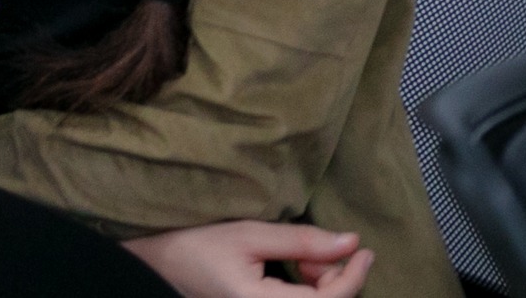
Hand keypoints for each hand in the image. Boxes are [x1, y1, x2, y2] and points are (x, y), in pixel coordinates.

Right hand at [123, 222, 372, 297]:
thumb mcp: (248, 235)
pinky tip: (299, 272)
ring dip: (324, 285)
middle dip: (336, 278)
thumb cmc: (197, 246)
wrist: (160, 265)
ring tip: (305, 258)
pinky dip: (310, 291)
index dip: (353, 276)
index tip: (365, 249)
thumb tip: (351, 242)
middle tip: (319, 249)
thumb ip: (301, 242)